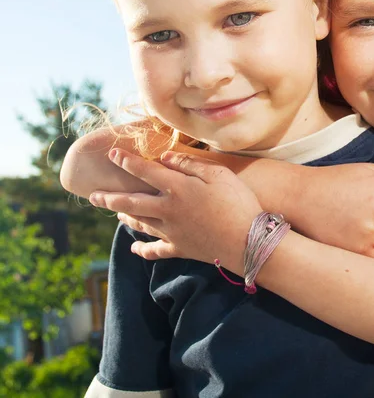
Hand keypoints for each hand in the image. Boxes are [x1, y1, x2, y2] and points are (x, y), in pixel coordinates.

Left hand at [89, 149, 261, 271]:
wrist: (247, 241)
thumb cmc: (237, 202)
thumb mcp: (218, 174)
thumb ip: (189, 164)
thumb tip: (165, 157)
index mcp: (177, 188)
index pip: (146, 172)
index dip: (127, 162)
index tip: (112, 155)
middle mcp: (168, 210)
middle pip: (132, 202)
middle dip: (110, 197)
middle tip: (93, 195)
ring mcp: (172, 232)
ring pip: (140, 223)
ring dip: (124, 216)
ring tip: (113, 210)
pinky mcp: (180, 248)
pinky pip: (156, 250)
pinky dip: (143, 250)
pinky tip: (134, 249)